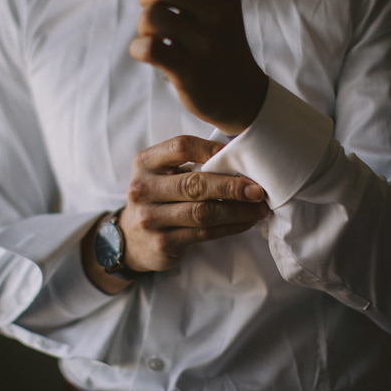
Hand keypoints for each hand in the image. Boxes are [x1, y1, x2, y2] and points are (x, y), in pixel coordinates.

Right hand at [122, 135, 268, 272]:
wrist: (132, 239)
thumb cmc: (158, 198)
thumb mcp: (162, 174)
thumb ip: (190, 163)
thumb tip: (238, 157)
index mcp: (145, 163)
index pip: (181, 147)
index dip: (213, 149)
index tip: (240, 156)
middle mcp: (143, 189)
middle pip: (195, 184)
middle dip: (232, 186)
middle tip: (258, 190)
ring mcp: (151, 218)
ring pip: (202, 212)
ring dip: (237, 210)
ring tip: (259, 208)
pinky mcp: (162, 243)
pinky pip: (204, 233)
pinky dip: (230, 227)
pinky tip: (245, 222)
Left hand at [130, 0, 268, 134]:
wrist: (243, 95)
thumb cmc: (219, 44)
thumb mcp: (212, 5)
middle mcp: (221, 12)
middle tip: (151, 11)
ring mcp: (208, 43)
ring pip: (150, 17)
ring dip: (143, 27)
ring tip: (156, 37)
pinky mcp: (193, 72)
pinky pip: (147, 48)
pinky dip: (139, 49)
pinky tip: (150, 53)